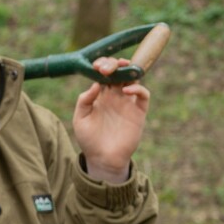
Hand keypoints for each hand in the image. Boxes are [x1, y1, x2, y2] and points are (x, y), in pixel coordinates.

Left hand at [73, 56, 149, 183]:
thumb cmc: (89, 140)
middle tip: (105, 67)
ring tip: (120, 69)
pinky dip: (138, 89)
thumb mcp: (80, 119)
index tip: (95, 66)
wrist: (102, 158)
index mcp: (101, 96)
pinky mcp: (138, 113)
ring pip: (133, 79)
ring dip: (129, 70)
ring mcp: (128, 103)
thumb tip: (95, 84)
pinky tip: (126, 91)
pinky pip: (143, 95)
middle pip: (119, 72)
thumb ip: (84, 101)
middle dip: (114, 64)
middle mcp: (115, 96)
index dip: (102, 65)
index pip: (104, 74)